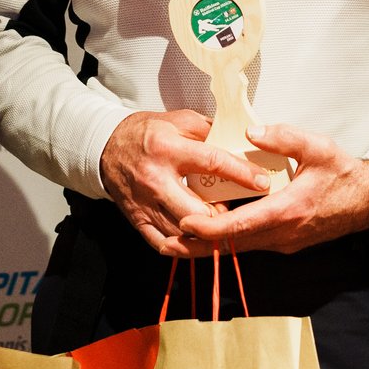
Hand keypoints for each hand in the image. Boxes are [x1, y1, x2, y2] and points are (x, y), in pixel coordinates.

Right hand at [98, 110, 277, 257]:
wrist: (106, 146)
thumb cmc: (147, 133)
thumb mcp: (179, 121)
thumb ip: (210, 132)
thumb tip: (243, 142)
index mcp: (168, 149)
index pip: (212, 163)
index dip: (241, 174)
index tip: (262, 182)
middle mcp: (155, 178)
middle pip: (196, 210)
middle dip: (221, 216)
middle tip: (235, 212)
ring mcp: (144, 202)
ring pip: (181, 231)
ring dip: (205, 234)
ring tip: (219, 226)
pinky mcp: (137, 218)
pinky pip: (162, 243)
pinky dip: (183, 247)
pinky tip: (196, 240)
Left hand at [182, 124, 368, 255]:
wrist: (367, 200)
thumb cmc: (342, 173)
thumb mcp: (317, 147)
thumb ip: (284, 137)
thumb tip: (251, 132)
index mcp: (287, 211)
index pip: (241, 225)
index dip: (210, 228)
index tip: (185, 223)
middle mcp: (283, 234)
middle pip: (233, 245)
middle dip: (198, 245)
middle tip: (167, 242)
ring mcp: (284, 242)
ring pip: (240, 248)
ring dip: (210, 246)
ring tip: (178, 240)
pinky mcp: (285, 242)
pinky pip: (250, 245)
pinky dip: (227, 242)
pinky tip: (209, 234)